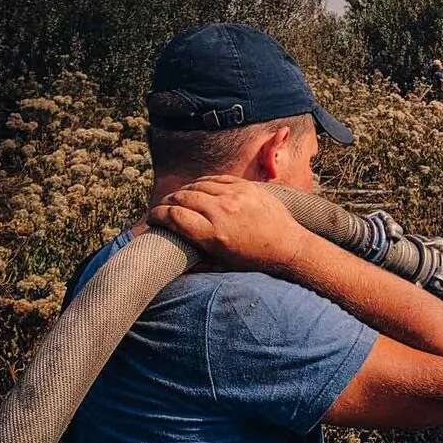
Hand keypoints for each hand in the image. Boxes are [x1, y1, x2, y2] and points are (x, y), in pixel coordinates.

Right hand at [148, 176, 310, 273]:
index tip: (153, 218)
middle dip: (167, 203)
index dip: (157, 216)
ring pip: (197, 186)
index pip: (174, 216)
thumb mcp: (222, 264)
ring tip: (178, 199)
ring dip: (183, 192)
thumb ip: (195, 257)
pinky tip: (198, 189)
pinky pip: (216, 179)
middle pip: (181, 198)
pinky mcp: (247, 187)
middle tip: (163, 208)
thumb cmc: (254, 260)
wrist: (289, 246)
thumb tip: (171, 256)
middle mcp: (222, 212)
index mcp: (214, 235)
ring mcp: (235, 196)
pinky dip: (203, 183)